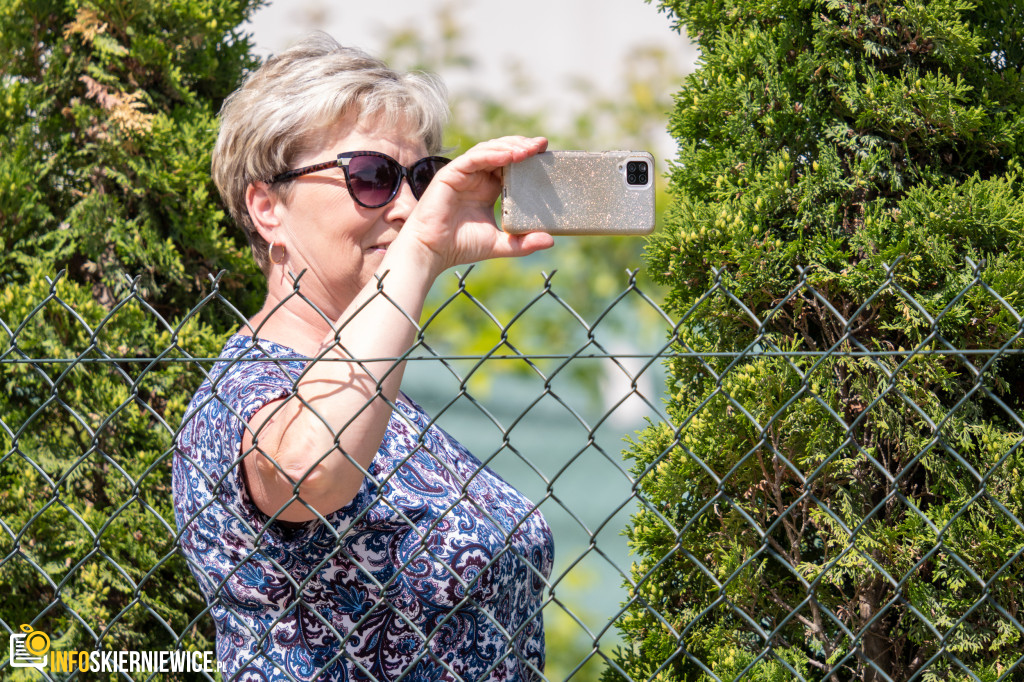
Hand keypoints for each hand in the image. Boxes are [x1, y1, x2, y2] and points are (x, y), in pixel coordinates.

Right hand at [396, 136, 554, 276]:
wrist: (432, 252)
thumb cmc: (461, 246)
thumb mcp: (500, 243)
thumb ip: (523, 243)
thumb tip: (551, 240)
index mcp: (487, 188)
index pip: (510, 165)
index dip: (527, 157)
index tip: (546, 152)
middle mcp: (476, 177)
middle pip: (501, 151)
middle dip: (522, 146)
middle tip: (541, 146)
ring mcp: (463, 174)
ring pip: (488, 150)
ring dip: (509, 147)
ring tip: (528, 149)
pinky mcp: (450, 174)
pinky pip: (473, 158)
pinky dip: (491, 155)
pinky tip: (508, 156)